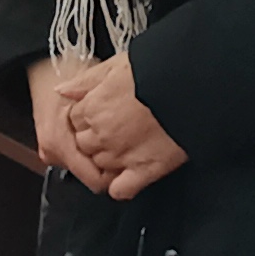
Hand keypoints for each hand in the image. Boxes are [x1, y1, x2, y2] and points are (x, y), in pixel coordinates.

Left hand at [30, 53, 187, 199]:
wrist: (192, 88)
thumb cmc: (156, 72)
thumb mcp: (116, 65)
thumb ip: (86, 81)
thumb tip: (61, 90)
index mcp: (92, 108)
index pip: (75, 120)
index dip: (88, 117)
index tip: (102, 114)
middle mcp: (101, 135)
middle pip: (83, 145)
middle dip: (95, 139)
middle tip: (117, 130)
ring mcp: (121, 155)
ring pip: (99, 167)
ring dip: (108, 160)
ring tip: (129, 147)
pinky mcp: (144, 170)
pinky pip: (121, 190)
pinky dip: (121, 186)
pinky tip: (129, 176)